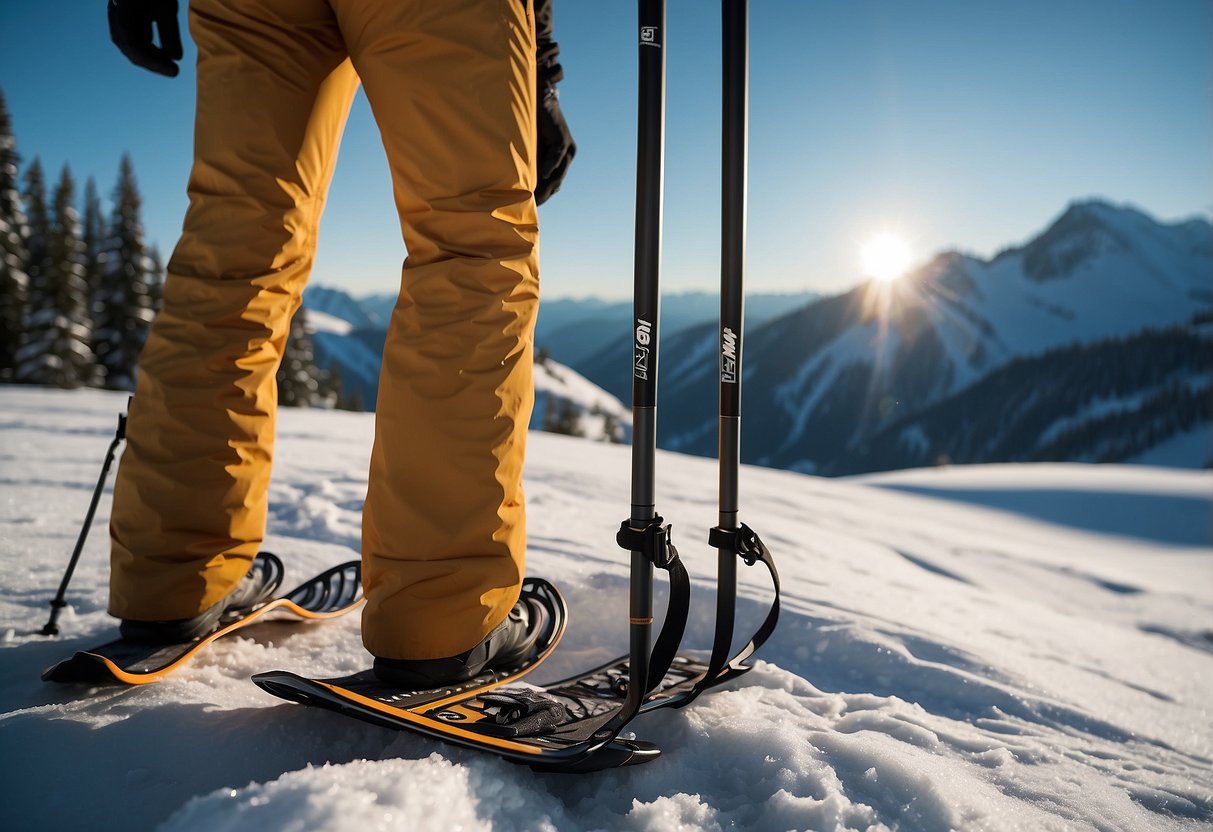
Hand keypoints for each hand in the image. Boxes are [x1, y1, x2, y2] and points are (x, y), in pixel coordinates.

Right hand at [108, 0, 182, 76]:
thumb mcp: (165, 5)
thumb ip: (169, 31)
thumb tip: (175, 58)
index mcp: (124, 13)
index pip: (135, 47)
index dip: (155, 63)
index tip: (175, 71)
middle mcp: (117, 14)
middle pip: (130, 47)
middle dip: (152, 62)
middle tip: (174, 71)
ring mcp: (119, 12)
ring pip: (130, 42)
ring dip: (150, 55)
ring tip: (169, 64)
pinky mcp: (126, 11)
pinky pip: (133, 33)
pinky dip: (148, 44)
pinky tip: (163, 51)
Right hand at [535, 80, 574, 204]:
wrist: (538, 98)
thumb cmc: (529, 122)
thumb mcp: (528, 147)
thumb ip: (527, 162)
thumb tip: (515, 183)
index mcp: (560, 159)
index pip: (553, 184)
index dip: (542, 196)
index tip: (529, 207)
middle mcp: (566, 156)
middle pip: (556, 182)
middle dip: (544, 195)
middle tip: (530, 206)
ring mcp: (566, 149)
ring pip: (557, 173)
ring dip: (545, 185)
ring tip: (533, 196)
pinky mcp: (562, 140)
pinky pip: (556, 157)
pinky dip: (549, 167)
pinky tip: (542, 176)